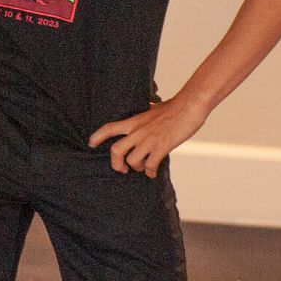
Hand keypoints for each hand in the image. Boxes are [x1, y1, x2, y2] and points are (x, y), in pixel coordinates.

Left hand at [88, 97, 211, 177]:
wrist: (189, 106)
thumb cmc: (174, 107)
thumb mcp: (153, 108)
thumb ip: (146, 112)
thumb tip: (149, 108)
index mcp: (133, 121)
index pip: (109, 128)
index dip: (97, 136)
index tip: (91, 144)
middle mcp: (137, 131)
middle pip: (116, 150)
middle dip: (116, 163)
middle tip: (122, 169)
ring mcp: (149, 140)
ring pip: (132, 160)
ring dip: (136, 168)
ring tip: (142, 168)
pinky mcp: (162, 147)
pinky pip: (151, 165)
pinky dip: (150, 172)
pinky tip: (153, 173)